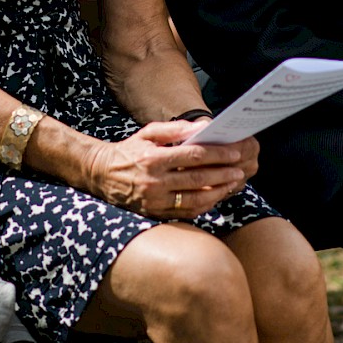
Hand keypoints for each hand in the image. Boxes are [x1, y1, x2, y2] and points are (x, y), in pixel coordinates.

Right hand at [83, 121, 257, 219]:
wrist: (101, 175)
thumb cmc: (129, 150)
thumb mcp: (148, 133)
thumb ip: (176, 129)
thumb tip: (202, 128)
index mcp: (153, 158)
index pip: (192, 156)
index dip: (216, 154)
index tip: (234, 152)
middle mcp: (153, 182)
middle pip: (197, 179)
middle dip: (222, 174)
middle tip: (240, 169)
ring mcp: (153, 201)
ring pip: (194, 200)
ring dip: (217, 192)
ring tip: (232, 184)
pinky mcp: (154, 214)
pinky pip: (185, 213)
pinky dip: (203, 206)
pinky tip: (216, 197)